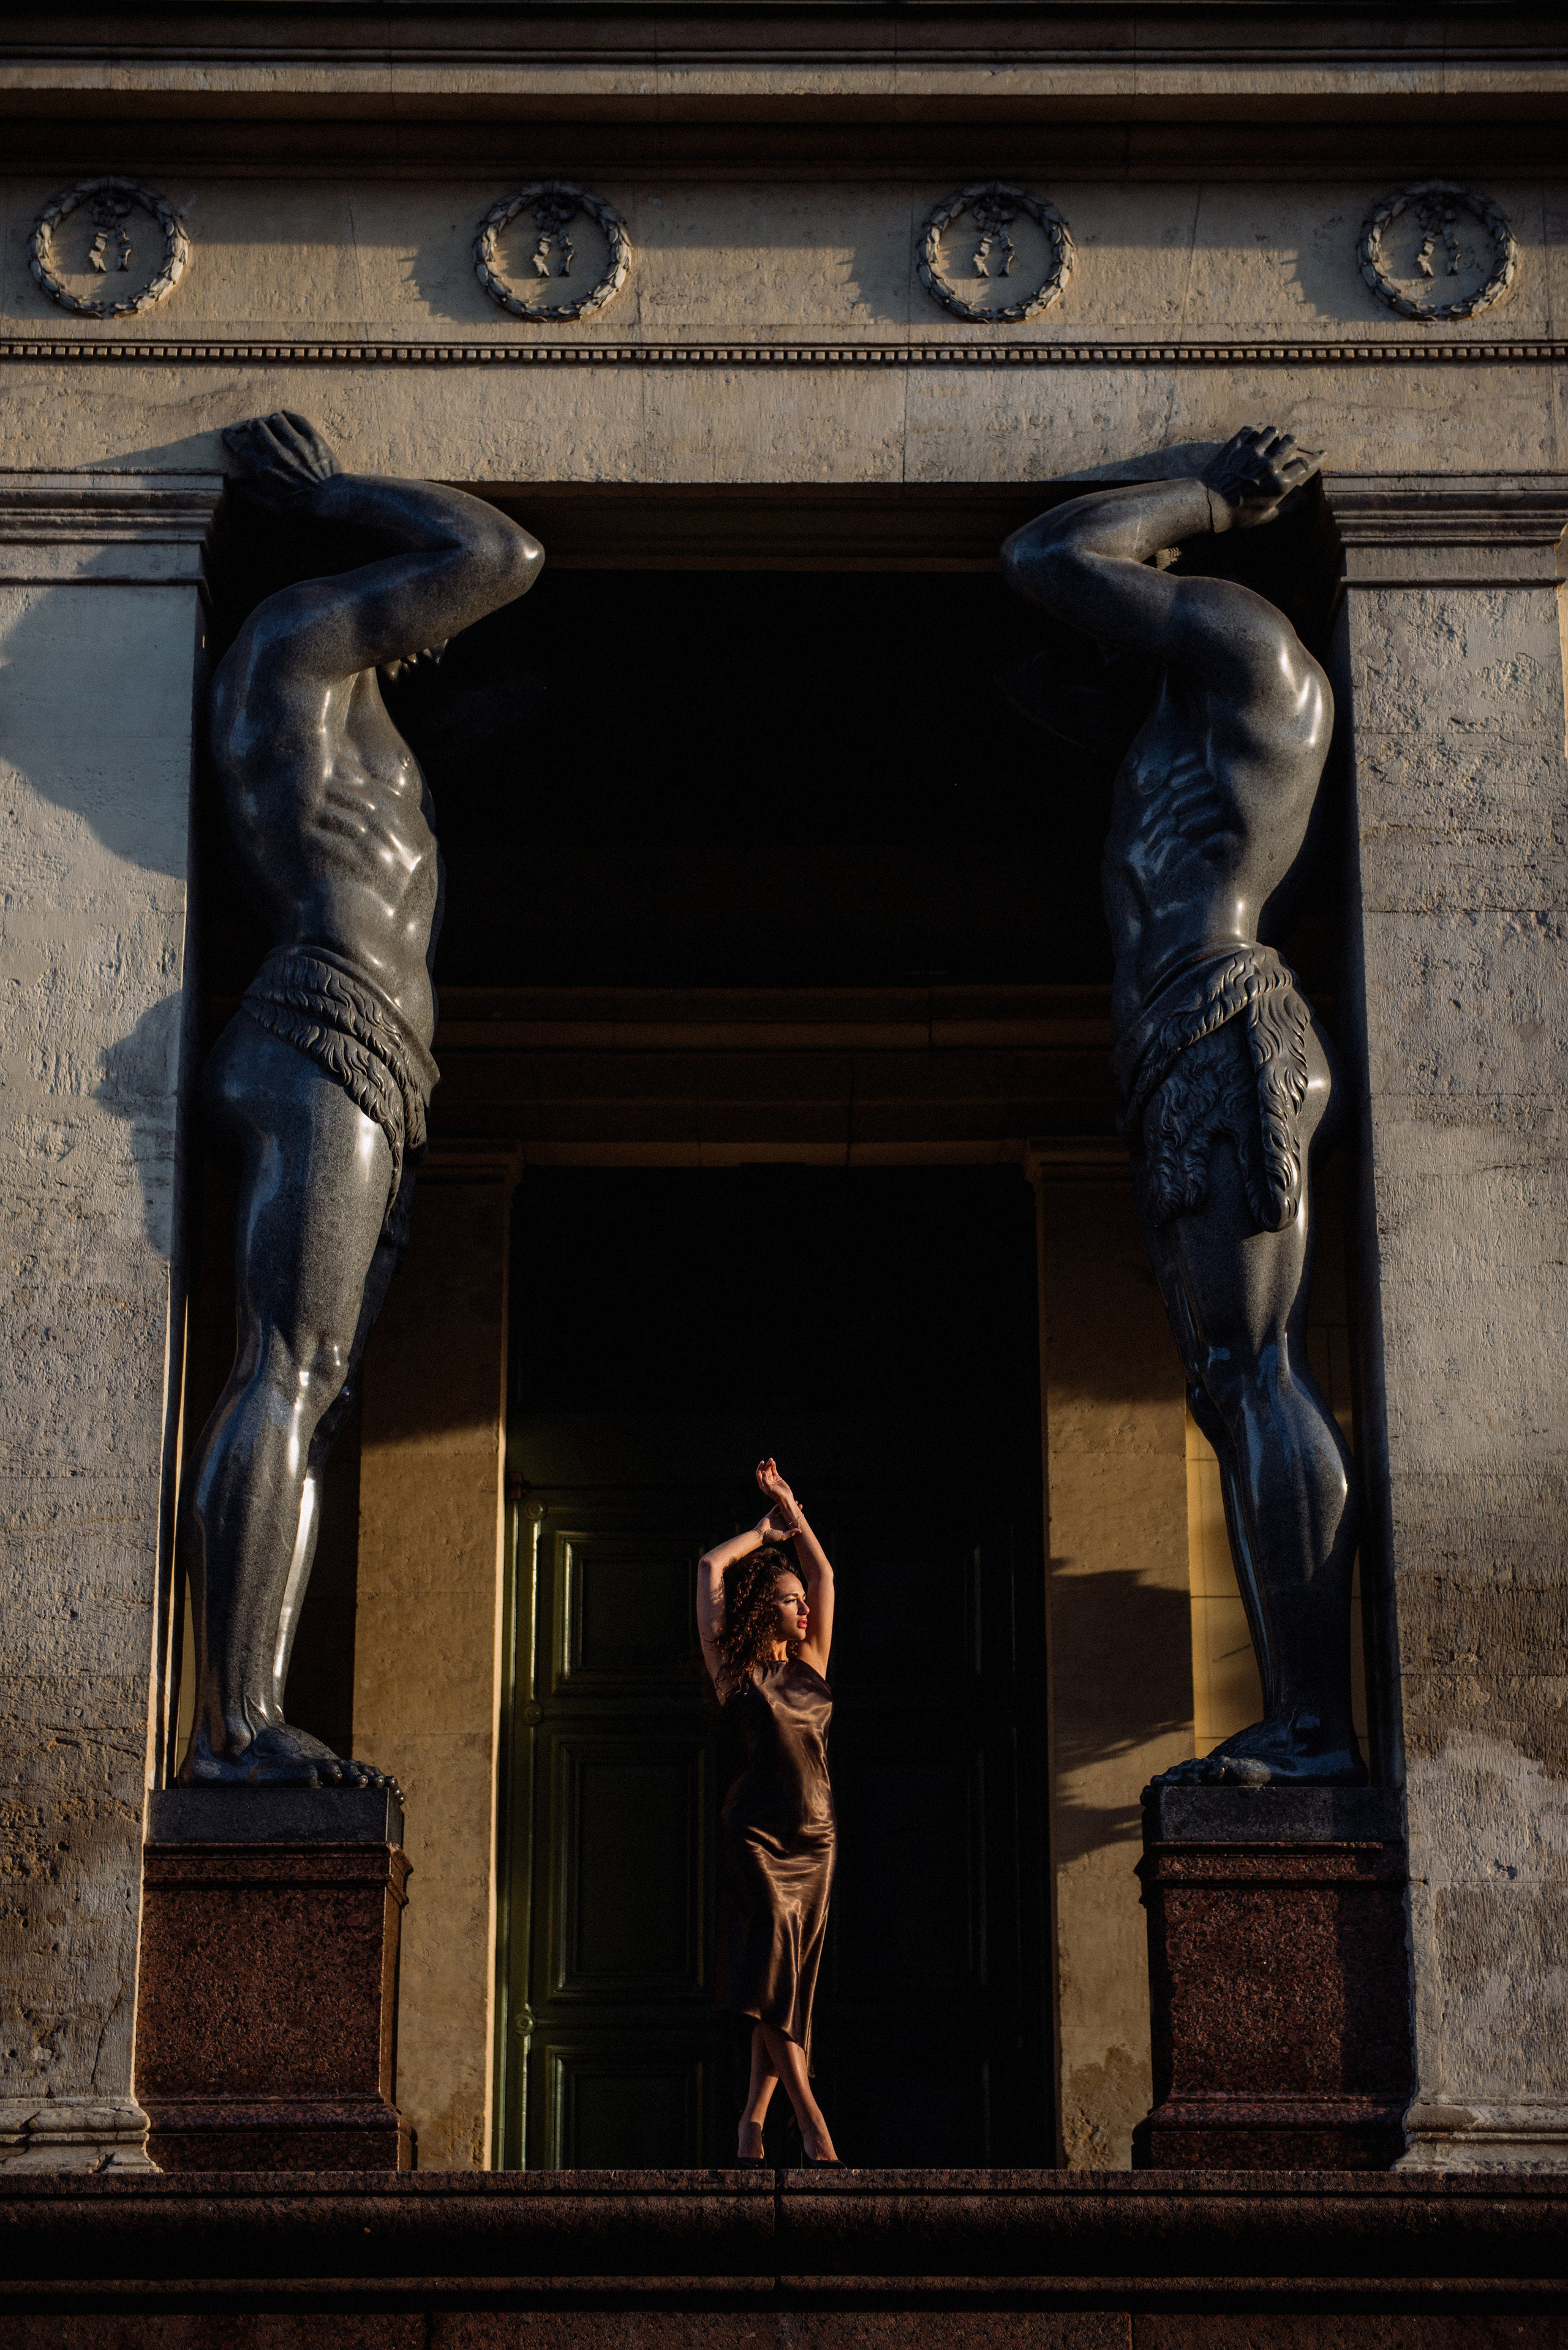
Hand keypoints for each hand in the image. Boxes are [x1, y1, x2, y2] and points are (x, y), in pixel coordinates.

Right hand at [222, 410, 340, 504]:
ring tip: (270, 423)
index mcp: (267, 470)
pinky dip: (289, 416)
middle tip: (253, 426)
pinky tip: (286, 417)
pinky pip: (297, 418)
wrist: (334, 500)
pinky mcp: (313, 439)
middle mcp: (279, 454)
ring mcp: (297, 444)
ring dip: (271, 420)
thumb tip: (237, 489)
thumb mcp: (276, 510)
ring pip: (276, 419)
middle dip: (252, 425)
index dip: (232, 439)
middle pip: (258, 427)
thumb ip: (254, 498)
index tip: (228, 434)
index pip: (242, 449)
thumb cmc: (303, 507)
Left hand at [755, 1457, 801, 1523]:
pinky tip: (774, 1462)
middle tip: (770, 1460)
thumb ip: (765, 1480)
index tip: (762, 1462)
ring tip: (772, 1460)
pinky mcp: (777, 1478)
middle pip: (764, 1470)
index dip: (760, 1467)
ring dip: (770, 1464)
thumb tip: (763, 1472)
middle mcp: (766, 1481)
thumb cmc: (777, 1494)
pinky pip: (774, 1471)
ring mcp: (772, 1479)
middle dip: (766, 1465)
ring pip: (769, 1470)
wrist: (786, 1498)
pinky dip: (773, 1466)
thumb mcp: (769, 1488)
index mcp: (762, 1484)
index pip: (759, 1474)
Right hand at [755, 1504, 801, 1542]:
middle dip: (794, 1510)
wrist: (760, 1535)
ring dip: (787, 1506)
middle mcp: (781, 1521)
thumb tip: (800, 1530)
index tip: (802, 1513)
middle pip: (789, 1514)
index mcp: (784, 1527)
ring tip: (793, 1501)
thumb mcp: (783, 1536)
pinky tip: (783, 1500)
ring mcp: (776, 1517)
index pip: (792, 1520)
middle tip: (800, 1505)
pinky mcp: (771, 1514)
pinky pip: (776, 1508)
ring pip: (783, 1510)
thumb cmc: (771, 1537)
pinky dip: (779, 1504)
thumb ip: (791, 1533)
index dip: (797, 1517)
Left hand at [1200, 424, 1322, 532]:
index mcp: (1280, 484)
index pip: (1306, 466)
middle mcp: (1270, 466)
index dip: (1318, 458)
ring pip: (1273, 431)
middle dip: (1290, 443)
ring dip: (1273, 435)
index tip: (1324, 453)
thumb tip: (1305, 502)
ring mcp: (1253, 453)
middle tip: (1284, 448)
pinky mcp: (1236, 446)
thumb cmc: (1238, 515)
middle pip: (1291, 441)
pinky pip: (1251, 430)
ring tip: (1267, 441)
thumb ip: (1287, 509)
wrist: (1208, 505)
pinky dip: (1252, 433)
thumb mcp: (1266, 517)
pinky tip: (1249, 441)